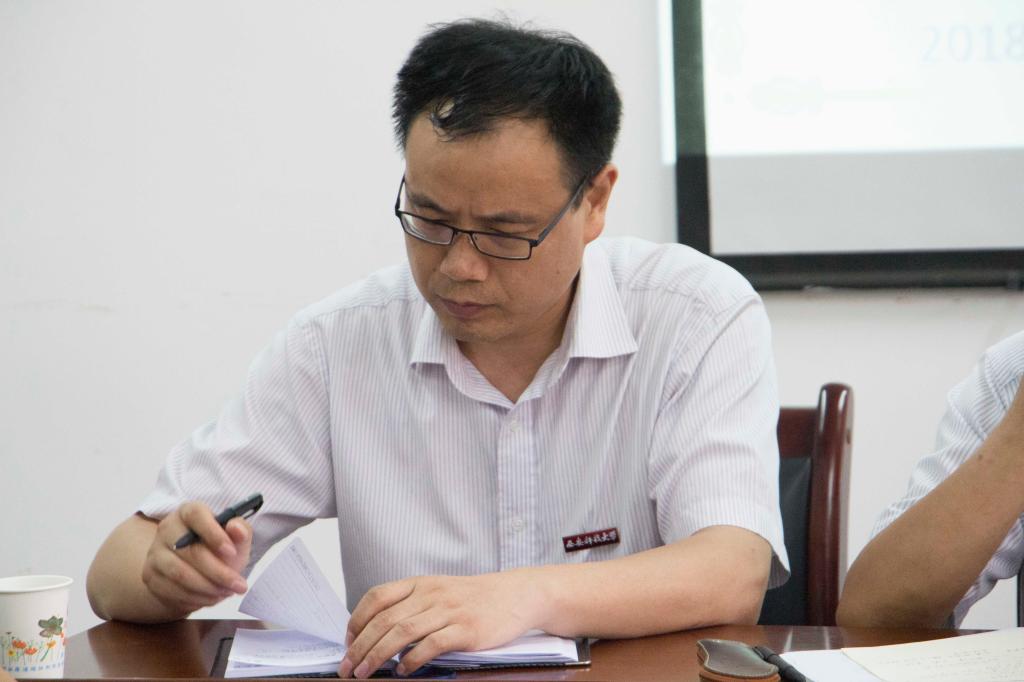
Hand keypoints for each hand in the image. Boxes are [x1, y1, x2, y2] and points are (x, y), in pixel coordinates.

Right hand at [140, 501, 252, 614]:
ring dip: (208, 588)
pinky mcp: (150, 575)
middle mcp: (167, 528)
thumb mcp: (236, 539)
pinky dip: (196, 598)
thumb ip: (240, 531)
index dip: (214, 533)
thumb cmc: (219, 550)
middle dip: (218, 572)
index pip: (195, 514)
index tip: (232, 552)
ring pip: (180, 573)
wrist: (196, 573)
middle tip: (238, 585)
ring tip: (227, 592)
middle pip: (189, 550)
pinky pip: (172, 590)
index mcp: (188, 512)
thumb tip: (237, 528)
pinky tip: (211, 597)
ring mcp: (155, 552)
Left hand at [339, 570, 546, 677]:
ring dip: (378, 655)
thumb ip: (412, 605)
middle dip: (360, 646)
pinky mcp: (466, 629)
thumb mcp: (439, 591)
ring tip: (365, 673)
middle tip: (348, 667)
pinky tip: (403, 671)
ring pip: (402, 632)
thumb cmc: (474, 598)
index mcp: (420, 583)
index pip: (377, 597)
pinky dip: (412, 659)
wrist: (515, 594)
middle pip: (385, 619)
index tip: (348, 642)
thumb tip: (378, 633)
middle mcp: (431, 594)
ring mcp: (449, 610)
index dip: (356, 620)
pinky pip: (432, 644)